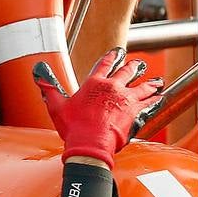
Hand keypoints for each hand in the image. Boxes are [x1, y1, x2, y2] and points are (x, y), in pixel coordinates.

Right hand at [33, 47, 163, 168]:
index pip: (105, 64)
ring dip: (150, 83)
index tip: (117, 52)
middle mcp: (113, 88)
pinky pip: (149, 103)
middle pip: (128, 72)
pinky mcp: (135, 112)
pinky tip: (159, 98)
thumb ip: (49, 88)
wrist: (90, 144)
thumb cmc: (74, 127)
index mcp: (94, 83)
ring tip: (155, 81)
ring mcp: (126, 99)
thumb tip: (38, 72)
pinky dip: (155, 100)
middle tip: (139, 65)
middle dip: (134, 67)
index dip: (112, 57)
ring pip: (142, 86)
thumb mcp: (56, 107)